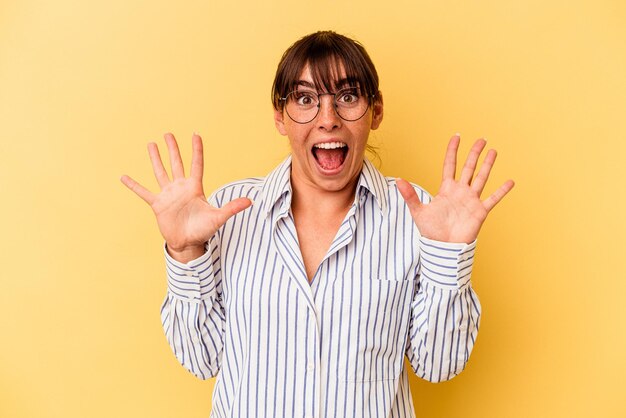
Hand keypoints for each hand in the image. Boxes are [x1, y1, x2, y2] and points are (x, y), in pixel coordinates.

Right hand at [120, 133, 251, 261]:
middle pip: (176, 163)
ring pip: (160, 172)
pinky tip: (124, 177)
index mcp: (195, 188)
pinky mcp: (158, 204)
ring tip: (151, 144)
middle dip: (173, 148)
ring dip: (155, 159)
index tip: (195, 134)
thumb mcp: (218, 217)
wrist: (188, 243)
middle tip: (168, 134)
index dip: (196, 150)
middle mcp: (181, 188)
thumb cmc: (203, 230)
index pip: (196, 164)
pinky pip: (143, 193)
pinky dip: (134, 185)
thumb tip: (250, 201)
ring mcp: (168, 195)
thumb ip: (232, 208)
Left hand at [397, 134, 513, 243]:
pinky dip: (502, 191)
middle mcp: (460, 192)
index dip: (453, 151)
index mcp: (446, 189)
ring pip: (482, 178)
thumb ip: (410, 195)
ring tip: (493, 151)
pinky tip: (510, 181)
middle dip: (474, 153)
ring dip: (488, 165)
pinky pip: (493, 198)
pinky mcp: (480, 211)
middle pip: (469, 167)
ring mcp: (471, 200)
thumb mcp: (418, 211)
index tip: (457, 137)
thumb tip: (398, 180)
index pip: (450, 165)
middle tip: (481, 139)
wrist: (444, 247)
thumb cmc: (431, 231)